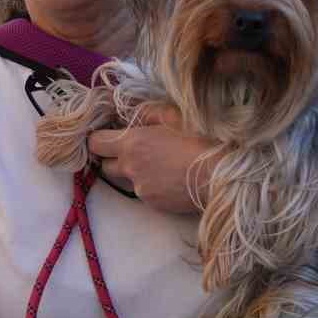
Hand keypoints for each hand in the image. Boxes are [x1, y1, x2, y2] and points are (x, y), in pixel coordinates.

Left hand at [87, 106, 218, 213]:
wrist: (222, 174)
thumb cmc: (200, 138)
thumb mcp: (173, 114)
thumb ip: (144, 112)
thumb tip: (128, 114)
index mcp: (131, 143)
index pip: (95, 143)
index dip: (99, 138)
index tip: (109, 135)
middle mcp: (130, 168)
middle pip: (105, 166)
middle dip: (114, 158)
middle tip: (134, 149)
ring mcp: (141, 189)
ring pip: (127, 180)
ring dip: (135, 172)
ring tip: (160, 163)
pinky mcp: (154, 204)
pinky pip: (144, 192)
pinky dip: (152, 185)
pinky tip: (172, 177)